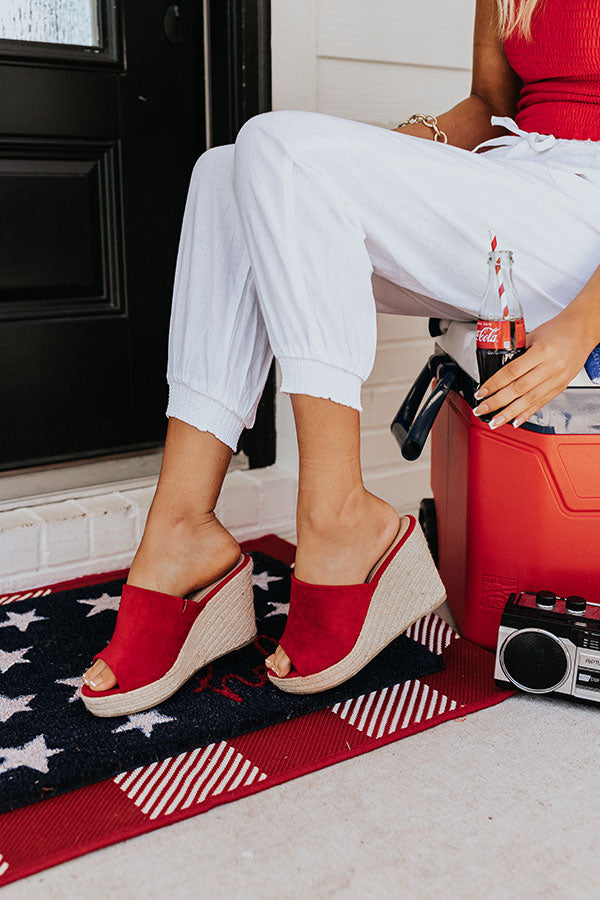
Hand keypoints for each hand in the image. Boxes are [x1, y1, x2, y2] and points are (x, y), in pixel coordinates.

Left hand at [473, 310, 596, 427]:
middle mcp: (551, 367)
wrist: (582, 331)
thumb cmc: (558, 330)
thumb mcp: (533, 336)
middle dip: (497, 402)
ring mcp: (557, 379)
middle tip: (482, 409)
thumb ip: (516, 352)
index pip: (512, 371)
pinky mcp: (561, 387)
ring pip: (529, 400)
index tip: (482, 392)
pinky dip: (527, 413)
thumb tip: (497, 369)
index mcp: (542, 351)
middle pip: (518, 389)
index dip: (494, 384)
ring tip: (495, 421)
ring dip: (510, 413)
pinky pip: (542, 403)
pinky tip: (516, 420)